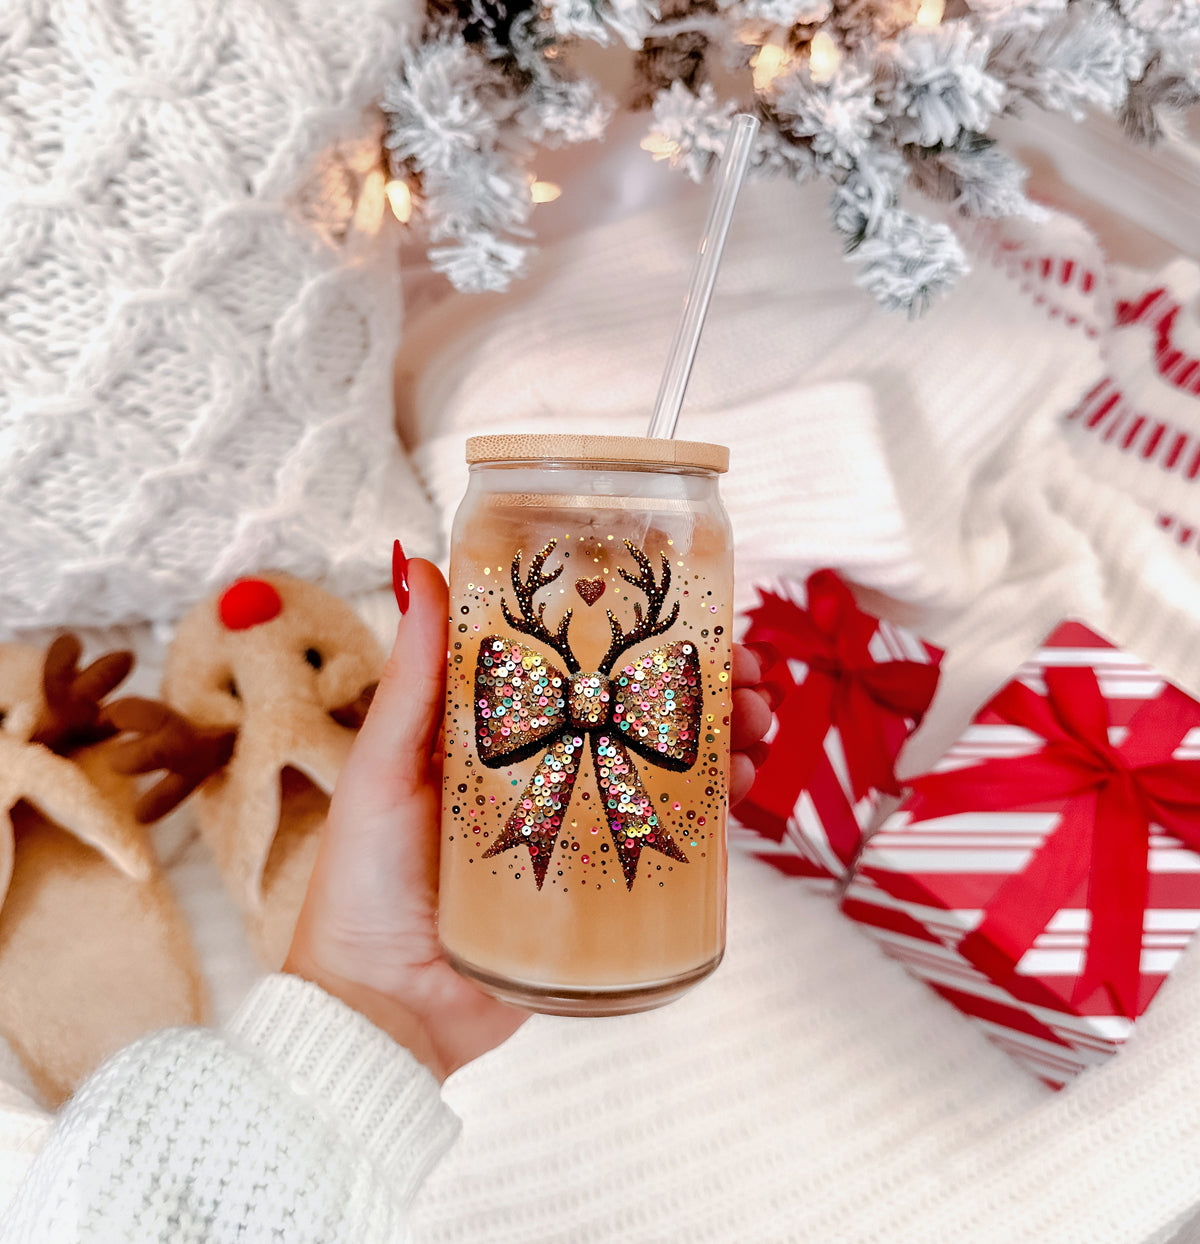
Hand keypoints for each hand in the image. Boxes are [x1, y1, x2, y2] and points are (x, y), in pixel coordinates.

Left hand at [286, 559, 773, 1080]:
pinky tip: (741, 785)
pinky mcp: (604, 889)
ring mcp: (583, 828)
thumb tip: (418, 564)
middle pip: (640, 713)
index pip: (582, 668)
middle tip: (748, 670)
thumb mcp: (385, 767)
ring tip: (759, 721)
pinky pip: (670, 840)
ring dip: (723, 738)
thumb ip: (412, 678)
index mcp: (501, 734)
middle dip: (703, 685)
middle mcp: (550, 772)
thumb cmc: (363, 882)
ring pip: (668, 769)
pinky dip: (715, 808)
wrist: (383, 1008)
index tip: (688, 609)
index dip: (638, 635)